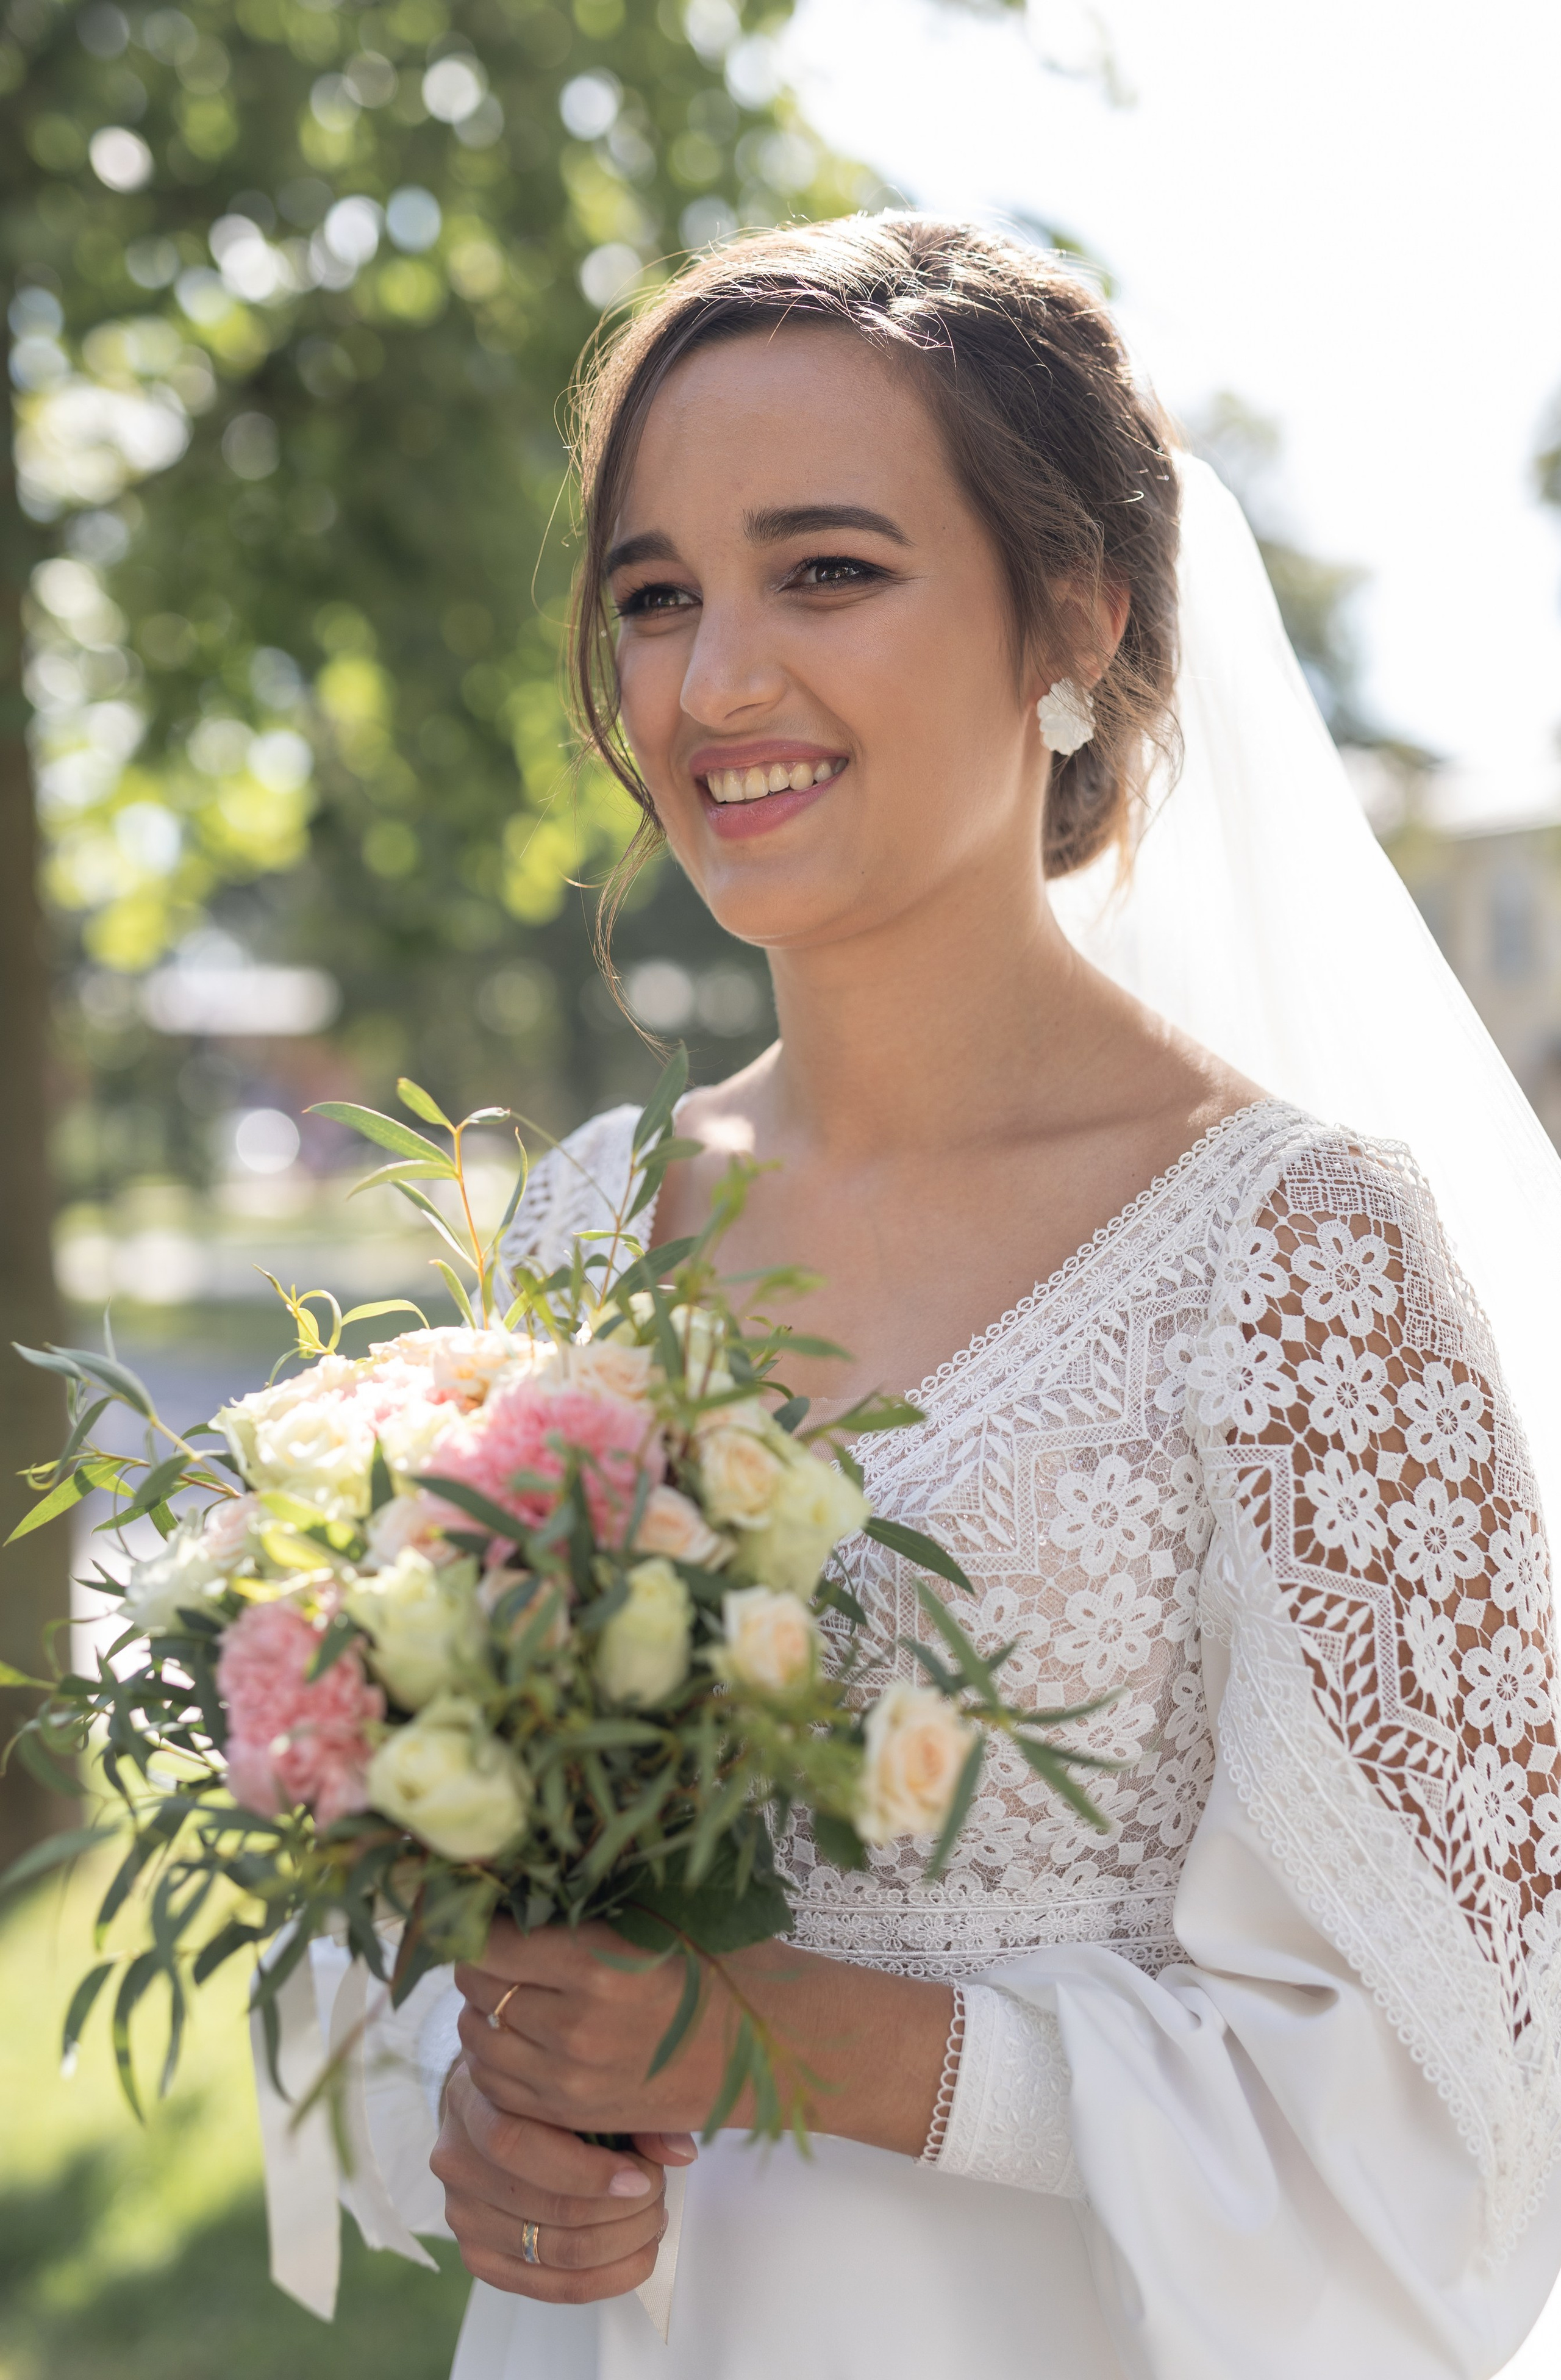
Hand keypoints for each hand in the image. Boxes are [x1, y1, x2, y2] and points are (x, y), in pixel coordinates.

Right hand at [431, 2058, 691, 2304]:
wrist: (492, 2103)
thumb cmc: (543, 2084)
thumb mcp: (578, 2072)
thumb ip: (629, 2105)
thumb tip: (681, 2151)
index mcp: (473, 2098)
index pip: (517, 2144)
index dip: (586, 2171)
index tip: (641, 2177)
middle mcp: (456, 2159)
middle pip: (545, 2206)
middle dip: (619, 2211)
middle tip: (658, 2194)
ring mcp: (462, 2214)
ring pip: (552, 2251)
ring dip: (620, 2244)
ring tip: (653, 2219)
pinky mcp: (477, 2257)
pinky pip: (546, 2288)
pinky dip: (603, 2279)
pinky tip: (636, 2255)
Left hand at [454, 1918, 950, 2154]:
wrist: (776, 2049)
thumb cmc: (724, 1963)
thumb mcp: (659, 1911)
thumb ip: (587, 1897)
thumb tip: (516, 1868)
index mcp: (596, 1965)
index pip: (487, 1940)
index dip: (478, 1920)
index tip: (488, 1906)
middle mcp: (574, 2027)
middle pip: (474, 1987)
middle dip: (482, 1960)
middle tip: (506, 1943)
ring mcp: (571, 2081)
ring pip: (477, 2039)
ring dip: (485, 2009)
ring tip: (517, 1988)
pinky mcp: (576, 2115)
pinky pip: (498, 2085)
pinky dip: (498, 2056)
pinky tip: (526, 2033)